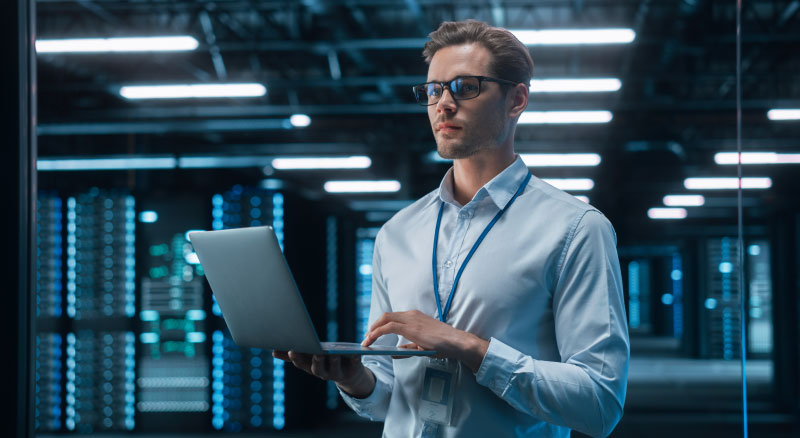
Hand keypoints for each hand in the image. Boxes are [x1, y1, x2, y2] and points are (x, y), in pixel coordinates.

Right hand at [272, 350, 375, 398]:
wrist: (350, 376)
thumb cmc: (326, 362)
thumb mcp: (311, 357)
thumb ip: (293, 356)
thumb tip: (273, 352)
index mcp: (312, 368)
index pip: (302, 364)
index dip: (297, 358)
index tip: (292, 349)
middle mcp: (324, 373)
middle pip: (317, 369)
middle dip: (316, 361)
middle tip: (315, 352)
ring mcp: (339, 373)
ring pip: (335, 368)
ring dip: (333, 360)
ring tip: (333, 352)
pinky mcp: (354, 369)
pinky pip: (354, 363)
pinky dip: (354, 358)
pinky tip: (353, 352)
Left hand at [361, 310, 489, 372]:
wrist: (456, 342)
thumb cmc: (443, 344)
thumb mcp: (422, 345)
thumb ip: (409, 347)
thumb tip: (396, 352)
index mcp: (415, 317)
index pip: (393, 317)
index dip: (380, 325)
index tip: (372, 334)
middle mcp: (411, 315)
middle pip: (386, 316)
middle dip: (373, 326)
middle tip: (366, 338)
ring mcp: (411, 319)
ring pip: (385, 319)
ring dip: (372, 330)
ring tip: (366, 341)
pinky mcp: (410, 327)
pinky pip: (388, 327)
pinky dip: (376, 333)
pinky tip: (371, 340)